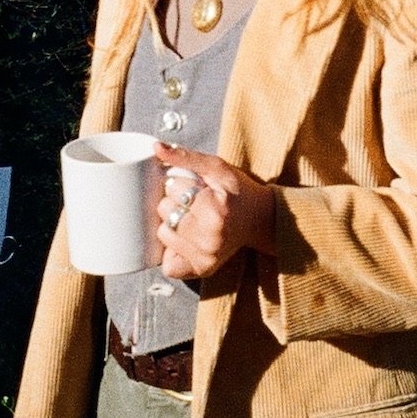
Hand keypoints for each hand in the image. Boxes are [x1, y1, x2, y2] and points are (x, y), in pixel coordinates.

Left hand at [155, 145, 274, 280]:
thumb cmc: (237, 191)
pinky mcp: (203, 269)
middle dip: (173, 202)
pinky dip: (172, 251)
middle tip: (193, 203)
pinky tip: (187, 240)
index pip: (171, 190)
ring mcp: (206, 257)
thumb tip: (156, 148)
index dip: (178, 183)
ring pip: (162, 235)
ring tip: (191, 219)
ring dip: (171, 224)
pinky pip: (169, 265)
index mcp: (214, 211)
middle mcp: (210, 239)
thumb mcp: (217, 167)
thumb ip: (186, 157)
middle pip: (164, 212)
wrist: (260, 218)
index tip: (194, 187)